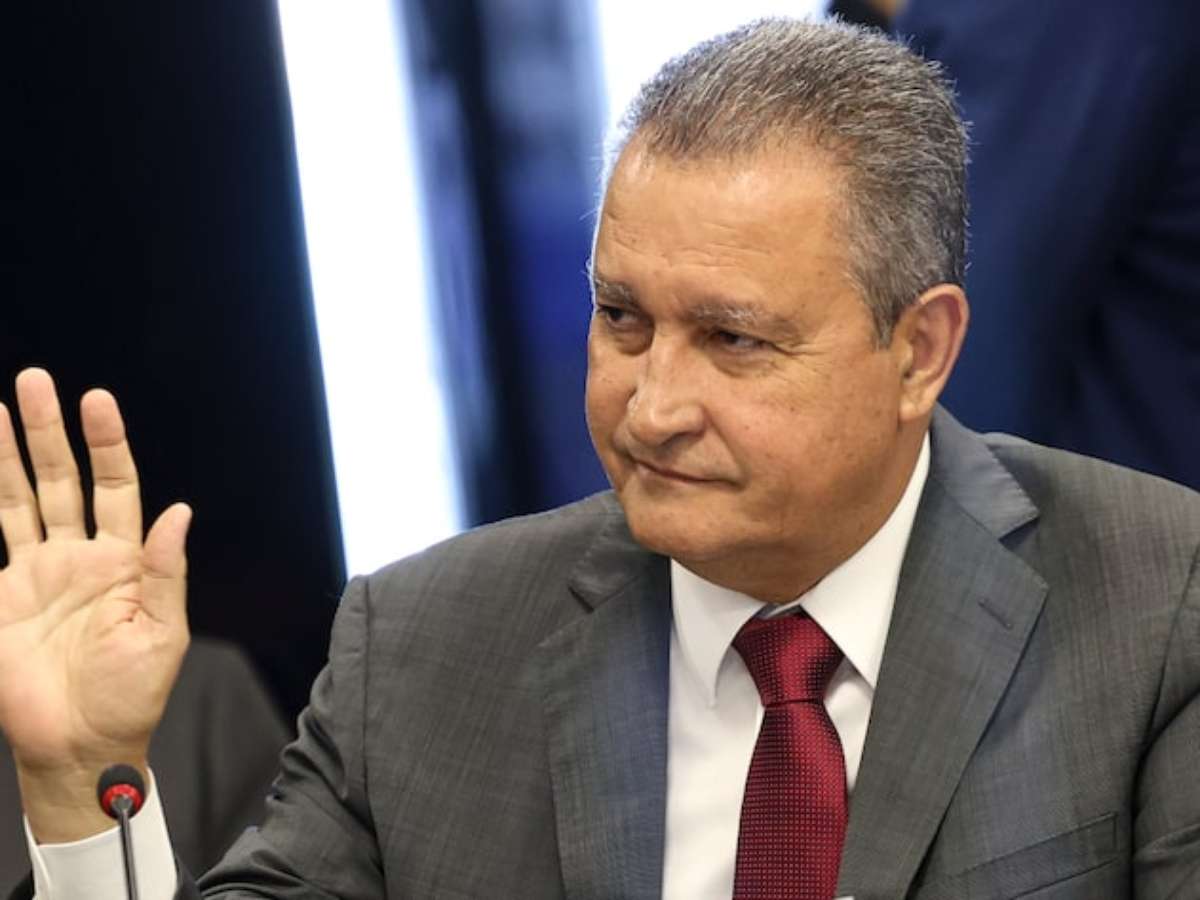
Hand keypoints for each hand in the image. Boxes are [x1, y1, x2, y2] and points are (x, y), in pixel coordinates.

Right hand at [0, 368, 190, 840]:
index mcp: (124, 561)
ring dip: (8, 455)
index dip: (107, 444)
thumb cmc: (131, 694)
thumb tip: (182, 511)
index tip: (97, 399)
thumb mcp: (163, 632)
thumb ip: (166, 571)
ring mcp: (36, 574)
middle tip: (36, 381)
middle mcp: (79, 557)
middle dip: (49, 432)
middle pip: (63, 480)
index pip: (116, 487)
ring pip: (21, 499)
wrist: (79, 744)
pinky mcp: (2, 598)